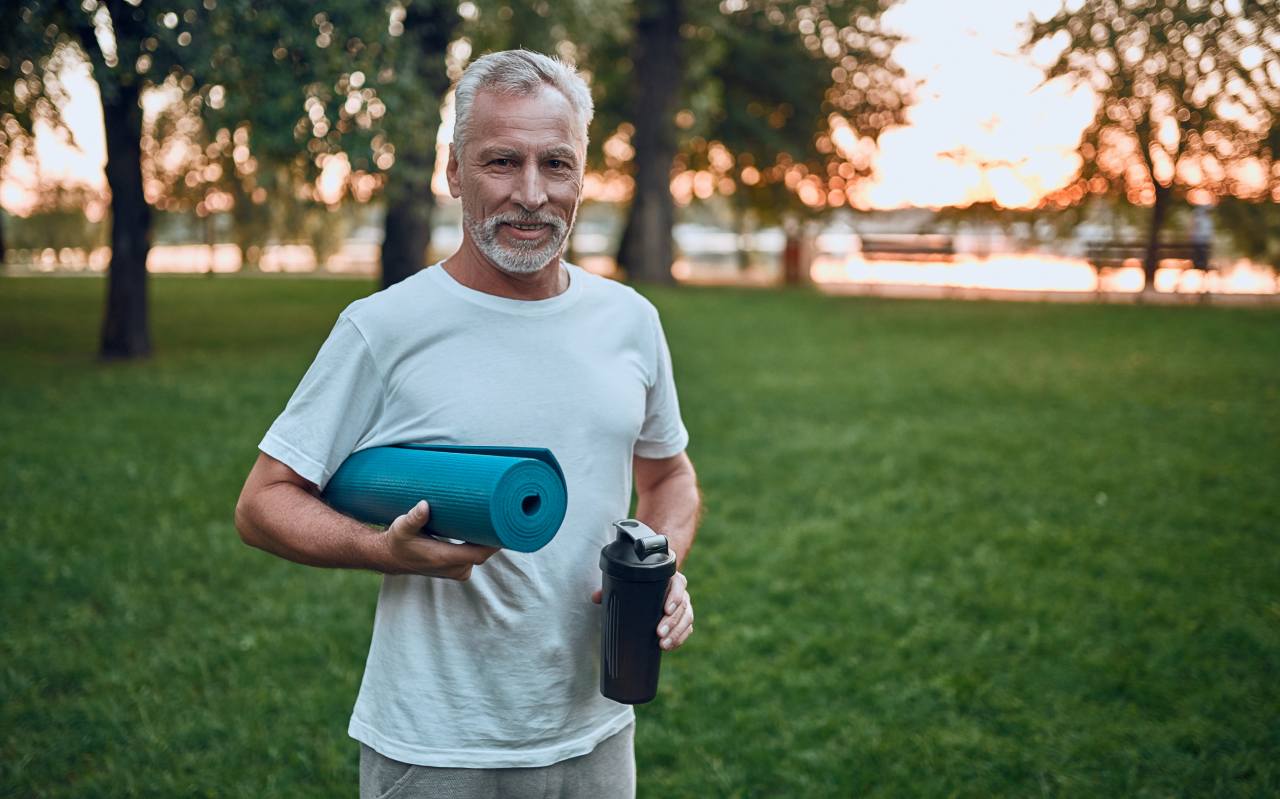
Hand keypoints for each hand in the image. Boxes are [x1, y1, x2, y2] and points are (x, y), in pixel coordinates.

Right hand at [385, 500, 499, 579]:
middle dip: (493, 537)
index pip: (478, 554)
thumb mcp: (402, 527)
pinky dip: (480, 545)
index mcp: (444, 558)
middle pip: (483, 554)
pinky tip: (485, 531)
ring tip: (495, 519)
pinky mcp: (456, 569)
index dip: (493, 543)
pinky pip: (475, 557)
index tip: (504, 526)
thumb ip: (414, 518)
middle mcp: (453, 568)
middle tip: (501, 514)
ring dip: (487, 541)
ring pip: (480, 556)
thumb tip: (424, 506)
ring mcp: (456, 571)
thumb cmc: (398, 540)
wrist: (391, 558)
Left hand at [592, 572, 693, 651]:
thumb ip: (612, 588)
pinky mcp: (683, 619)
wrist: (652, 585)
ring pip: (687, 619)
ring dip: (677, 633)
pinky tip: (669, 646)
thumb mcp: (628, 582)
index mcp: (670, 578)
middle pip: (683, 606)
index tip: (665, 610)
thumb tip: (595, 597)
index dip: (675, 597)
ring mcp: (683, 606)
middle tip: (659, 633)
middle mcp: (680, 591)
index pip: (679, 584)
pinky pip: (687, 629)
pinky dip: (680, 638)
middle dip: (673, 622)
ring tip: (663, 644)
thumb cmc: (639, 583)